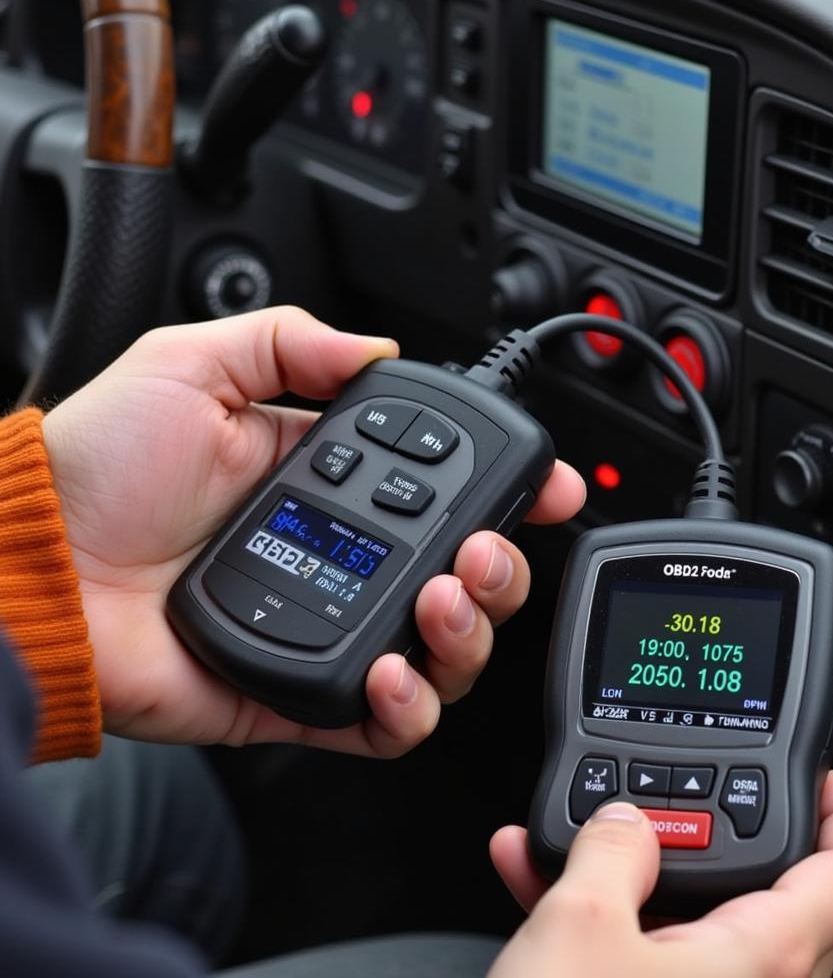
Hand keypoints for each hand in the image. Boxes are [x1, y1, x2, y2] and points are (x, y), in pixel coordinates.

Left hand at [42, 307, 585, 755]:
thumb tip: (377, 349)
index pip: (443, 490)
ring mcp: (327, 627)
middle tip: (484, 550)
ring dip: (471, 633)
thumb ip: (288, 344)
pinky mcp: (298, 696)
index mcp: (326, 483)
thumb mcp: (191, 366)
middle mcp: (342, 558)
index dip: (508, 490)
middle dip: (504, 568)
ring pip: (443, 651)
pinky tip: (395, 668)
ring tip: (444, 600)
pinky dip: (411, 706)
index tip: (546, 484)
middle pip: (466, 578)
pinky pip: (383, 723)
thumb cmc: (94, 470)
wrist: (27, 566)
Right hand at [489, 771, 832, 977]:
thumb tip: (625, 822)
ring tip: (572, 840)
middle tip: (677, 805)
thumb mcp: (577, 926)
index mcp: (758, 966)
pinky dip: (605, 921)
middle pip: (768, 900)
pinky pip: (648, 958)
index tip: (829, 783)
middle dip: (711, 839)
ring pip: (693, 926)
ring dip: (631, 877)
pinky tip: (536, 887)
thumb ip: (610, 851)